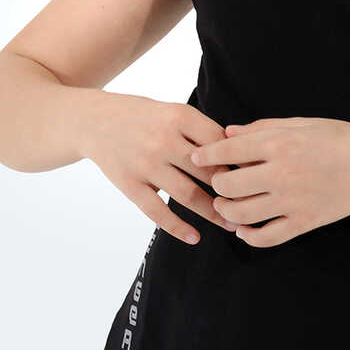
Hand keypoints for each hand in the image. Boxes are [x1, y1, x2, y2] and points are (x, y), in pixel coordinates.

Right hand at [84, 93, 240, 243]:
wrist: (92, 121)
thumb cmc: (143, 117)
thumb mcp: (173, 111)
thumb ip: (202, 131)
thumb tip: (240, 157)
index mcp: (179, 116)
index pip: (221, 144)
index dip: (241, 163)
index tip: (257, 178)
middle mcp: (163, 140)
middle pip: (209, 172)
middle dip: (234, 192)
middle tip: (253, 206)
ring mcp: (145, 164)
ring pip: (188, 195)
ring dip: (213, 213)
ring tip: (231, 225)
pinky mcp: (129, 184)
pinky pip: (157, 211)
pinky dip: (178, 228)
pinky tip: (195, 237)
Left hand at [189, 116, 349, 246]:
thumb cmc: (341, 140)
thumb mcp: (303, 123)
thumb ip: (263, 128)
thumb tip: (228, 133)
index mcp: (280, 144)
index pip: (228, 152)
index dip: (206, 155)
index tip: (197, 158)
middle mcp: (281, 173)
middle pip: (228, 186)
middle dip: (216, 185)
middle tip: (218, 182)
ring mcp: (291, 202)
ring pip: (241, 214)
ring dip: (226, 211)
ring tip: (225, 206)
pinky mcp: (303, 222)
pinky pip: (267, 237)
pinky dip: (249, 236)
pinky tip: (244, 229)